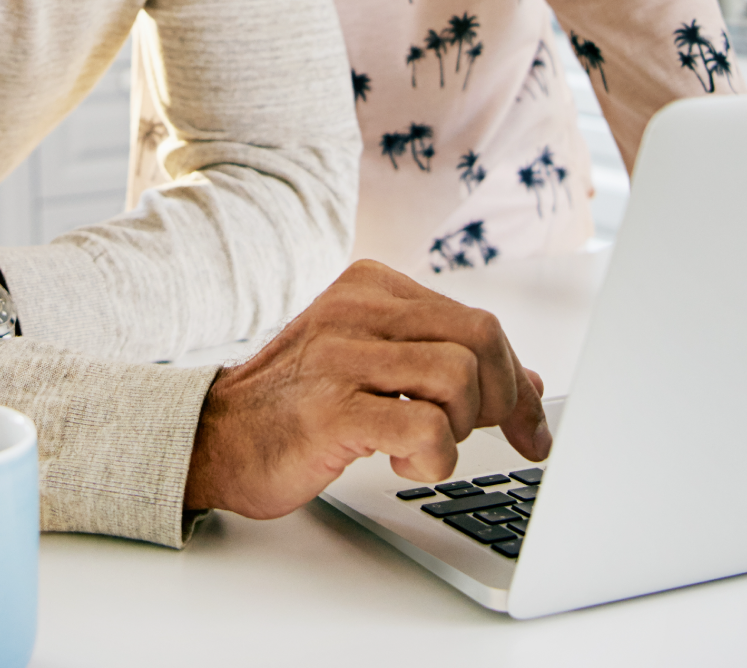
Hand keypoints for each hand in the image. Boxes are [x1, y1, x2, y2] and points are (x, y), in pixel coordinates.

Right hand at [182, 260, 550, 517]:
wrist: (214, 436)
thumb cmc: (299, 402)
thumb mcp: (372, 361)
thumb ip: (442, 360)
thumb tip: (527, 384)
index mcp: (370, 287)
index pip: (477, 321)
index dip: (518, 380)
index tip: (532, 426)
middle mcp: (356, 310)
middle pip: (480, 339)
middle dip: (502, 399)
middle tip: (483, 436)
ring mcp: (340, 358)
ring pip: (459, 378)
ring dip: (461, 429)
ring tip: (424, 443)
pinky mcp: (331, 411)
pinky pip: (426, 427)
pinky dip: (434, 456)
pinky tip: (400, 459)